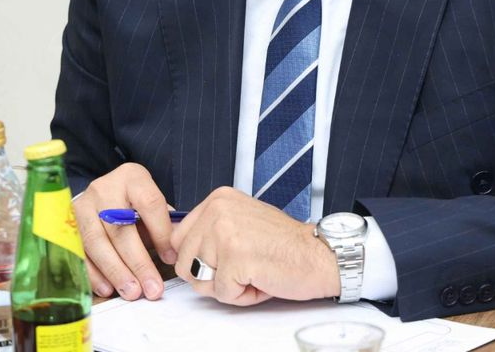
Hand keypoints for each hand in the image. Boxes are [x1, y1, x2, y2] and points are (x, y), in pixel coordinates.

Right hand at [74, 163, 176, 300]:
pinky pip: (77, 253)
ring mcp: (81, 206)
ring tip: (132, 292)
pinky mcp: (65, 226)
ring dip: (116, 271)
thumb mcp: (149, 205)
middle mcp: (104, 189)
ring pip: (97, 242)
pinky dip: (93, 273)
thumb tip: (177, 252)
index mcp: (131, 178)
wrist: (100, 194)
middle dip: (138, 262)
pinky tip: (108, 288)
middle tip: (151, 288)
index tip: (171, 258)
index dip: (161, 233)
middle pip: (120, 228)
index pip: (149, 203)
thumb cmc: (131, 204)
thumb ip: (163, 224)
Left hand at [170, 187, 339, 305]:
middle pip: (183, 261)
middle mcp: (218, 210)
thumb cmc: (284, 245)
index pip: (177, 237)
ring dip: (226, 286)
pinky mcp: (236, 258)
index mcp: (218, 199)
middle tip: (243, 266)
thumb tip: (175, 249)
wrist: (319, 254)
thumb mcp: (241, 222)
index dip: (197, 258)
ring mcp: (225, 233)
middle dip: (210, 275)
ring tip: (252, 271)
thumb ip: (209, 230)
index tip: (225, 257)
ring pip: (199, 280)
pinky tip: (261, 279)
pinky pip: (222, 294)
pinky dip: (242, 296)